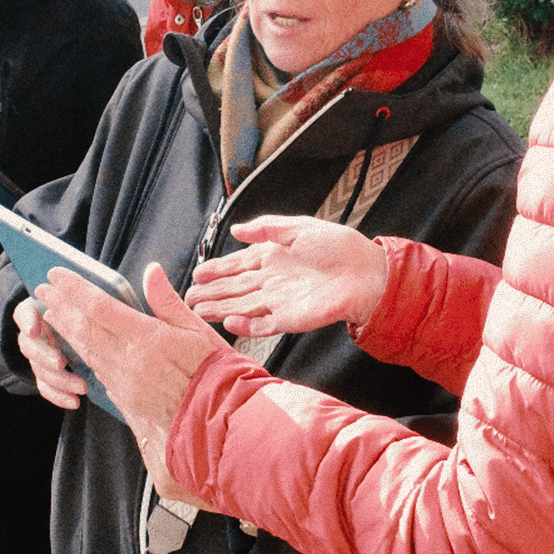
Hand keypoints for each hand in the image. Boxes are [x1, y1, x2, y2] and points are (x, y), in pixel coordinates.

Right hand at [13, 296, 90, 410]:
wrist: (99, 330)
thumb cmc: (96, 310)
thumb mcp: (94, 301)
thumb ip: (93, 301)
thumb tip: (105, 299)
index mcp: (41, 310)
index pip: (24, 312)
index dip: (27, 321)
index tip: (35, 330)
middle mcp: (36, 333)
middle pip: (28, 345)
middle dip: (44, 355)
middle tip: (61, 363)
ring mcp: (39, 355)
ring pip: (38, 369)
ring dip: (58, 380)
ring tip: (82, 387)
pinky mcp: (46, 374)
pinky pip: (45, 388)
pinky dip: (59, 396)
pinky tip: (75, 402)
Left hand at [36, 264, 221, 508]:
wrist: (221, 419)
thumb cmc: (216, 372)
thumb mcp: (197, 329)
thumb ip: (167, 301)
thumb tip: (151, 271)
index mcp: (147, 338)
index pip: (100, 307)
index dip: (75, 289)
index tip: (57, 274)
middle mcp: (129, 360)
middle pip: (85, 329)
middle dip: (61, 307)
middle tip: (43, 290)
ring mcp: (124, 382)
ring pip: (87, 351)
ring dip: (67, 330)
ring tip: (52, 313)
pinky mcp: (126, 398)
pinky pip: (98, 372)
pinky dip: (83, 353)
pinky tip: (77, 345)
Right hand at [185, 216, 388, 336]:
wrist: (367, 272)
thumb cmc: (339, 247)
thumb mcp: (299, 227)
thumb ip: (266, 228)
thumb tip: (236, 229)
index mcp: (272, 258)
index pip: (237, 266)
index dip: (216, 270)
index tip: (196, 274)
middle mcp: (272, 281)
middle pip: (233, 289)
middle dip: (209, 293)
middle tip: (186, 298)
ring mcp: (279, 302)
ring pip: (241, 307)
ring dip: (219, 310)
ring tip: (197, 311)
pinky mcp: (290, 319)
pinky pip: (263, 325)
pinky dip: (246, 325)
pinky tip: (229, 321)